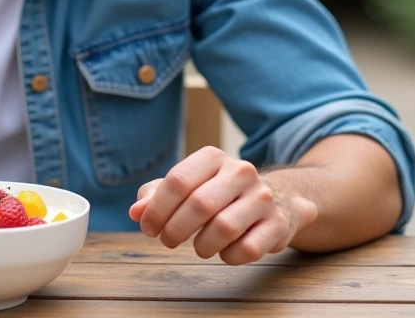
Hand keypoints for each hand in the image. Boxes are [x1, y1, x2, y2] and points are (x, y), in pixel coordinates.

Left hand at [128, 147, 316, 264]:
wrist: (277, 199)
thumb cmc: (218, 194)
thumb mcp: (187, 186)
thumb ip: (156, 195)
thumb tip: (136, 212)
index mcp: (213, 157)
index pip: (178, 181)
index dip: (156, 209)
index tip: (148, 228)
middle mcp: (241, 172)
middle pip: (199, 205)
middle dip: (175, 230)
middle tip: (168, 241)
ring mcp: (263, 197)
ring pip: (224, 228)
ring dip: (202, 245)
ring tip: (199, 246)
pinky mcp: (278, 223)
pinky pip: (247, 249)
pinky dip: (229, 256)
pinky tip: (225, 251)